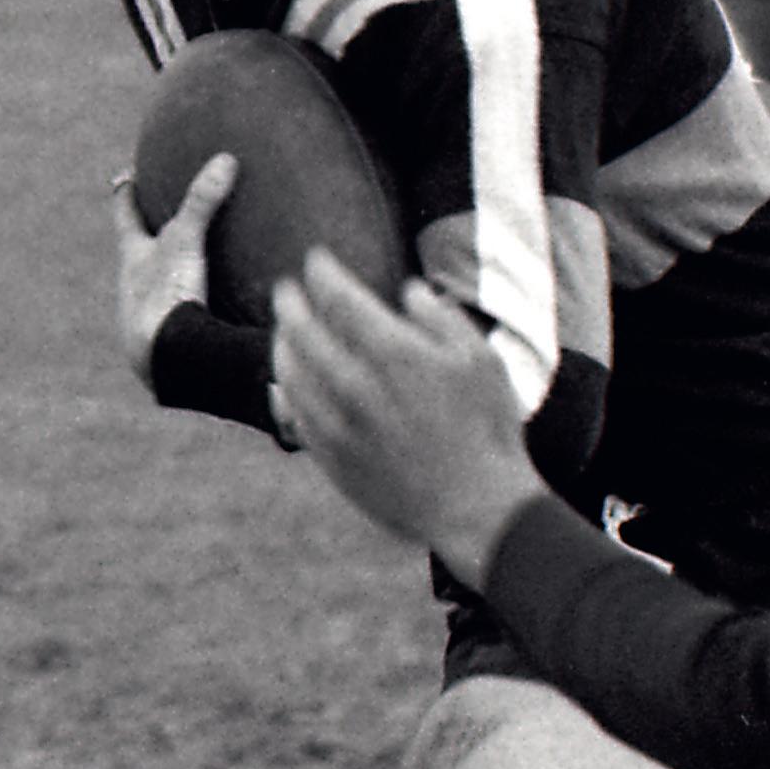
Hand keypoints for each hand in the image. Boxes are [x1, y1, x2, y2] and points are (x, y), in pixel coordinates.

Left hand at [113, 149, 232, 382]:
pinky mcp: (164, 342)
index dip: (126, 193)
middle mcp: (133, 285)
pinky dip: (186, 308)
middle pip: (136, 253)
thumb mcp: (184, 242)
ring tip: (187, 268)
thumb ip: (203, 202)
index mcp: (132, 258)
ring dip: (165, 276)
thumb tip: (225, 160)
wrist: (160, 361)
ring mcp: (146, 315)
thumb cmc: (163, 297)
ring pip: (153, 289)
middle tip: (156, 218)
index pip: (126, 215)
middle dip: (145, 237)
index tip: (125, 175)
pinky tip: (206, 315)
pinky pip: (175, 317)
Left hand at [269, 250, 550, 578]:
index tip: (316, 259)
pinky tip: (284, 384)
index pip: (340, 299)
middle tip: (286, 290)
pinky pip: (293, 417)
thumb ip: (441, 317)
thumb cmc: (488, 429)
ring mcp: (339, 427)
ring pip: (291, 375)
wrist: (477, 509)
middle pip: (303, 332)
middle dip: (290, 304)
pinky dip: (284, 392)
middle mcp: (357, 387)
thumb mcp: (481, 360)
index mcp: (394, 355)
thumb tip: (408, 291)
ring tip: (283, 332)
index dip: (322, 273)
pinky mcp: (333, 459)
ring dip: (281, 344)